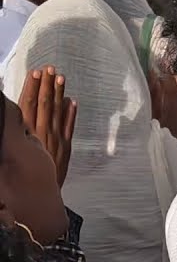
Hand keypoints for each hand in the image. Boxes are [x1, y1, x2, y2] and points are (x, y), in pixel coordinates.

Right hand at [18, 66, 76, 186]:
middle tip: (48, 68)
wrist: (41, 193)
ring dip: (59, 93)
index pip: (28, 106)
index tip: (34, 73)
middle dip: (46, 85)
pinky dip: (71, 113)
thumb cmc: (27, 170)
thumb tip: (19, 113)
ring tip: (60, 77)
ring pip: (57, 112)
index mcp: (26, 133)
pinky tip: (72, 100)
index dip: (32, 88)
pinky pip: (69, 126)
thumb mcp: (21, 148)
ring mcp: (55, 139)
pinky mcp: (66, 146)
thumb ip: (21, 131)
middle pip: (43, 104)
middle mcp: (40, 133)